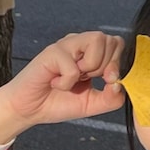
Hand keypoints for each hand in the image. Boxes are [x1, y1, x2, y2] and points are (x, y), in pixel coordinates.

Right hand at [0, 32, 124, 147]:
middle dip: (103, 67)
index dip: (117, 63)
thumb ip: (111, 97)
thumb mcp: (91, 104)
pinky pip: (74, 67)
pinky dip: (66, 83)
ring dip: (89, 68)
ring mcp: (65, 45)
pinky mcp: (52, 52)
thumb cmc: (57, 102)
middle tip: (84, 79)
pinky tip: (54, 83)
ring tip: (72, 79)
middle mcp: (79, 43)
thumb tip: (119, 84)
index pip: (117, 44)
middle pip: (111, 40)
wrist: (29, 109)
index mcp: (90, 52)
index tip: (106, 80)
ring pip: (97, 41)